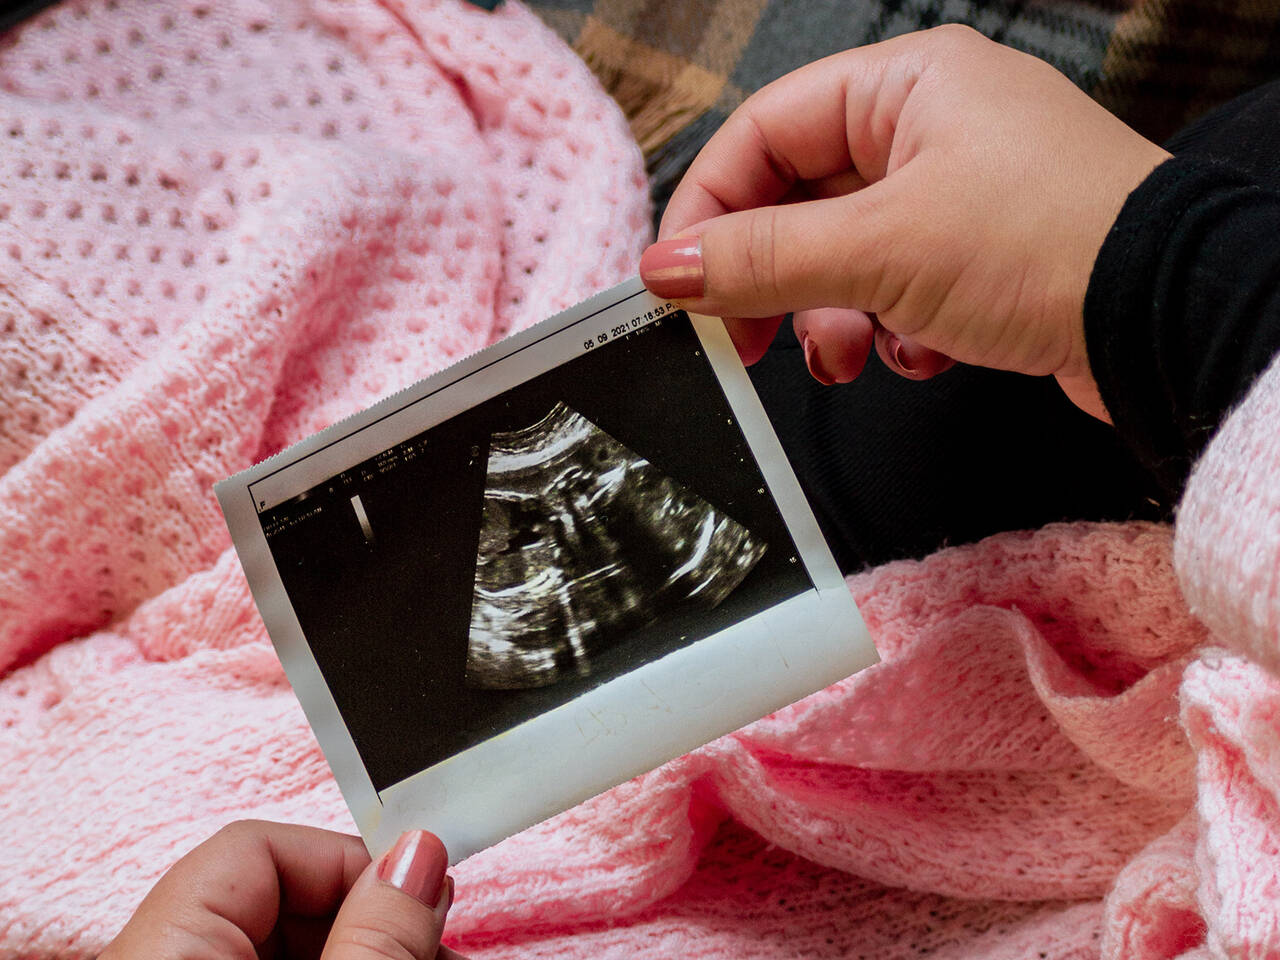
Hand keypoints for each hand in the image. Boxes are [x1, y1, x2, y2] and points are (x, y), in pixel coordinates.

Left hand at [101, 820, 464, 959]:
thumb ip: (374, 938)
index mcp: (162, 952)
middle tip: (433, 945)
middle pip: (276, 896)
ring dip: (367, 947)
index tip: (419, 890)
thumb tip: (419, 854)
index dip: (348, 858)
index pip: (255, 846)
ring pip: (286, 944)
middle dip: (372, 910)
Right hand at [639, 25, 1169, 417]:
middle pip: (798, 201)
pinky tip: (923, 350)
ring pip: (843, 257)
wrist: (1172, 320)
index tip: (677, 281)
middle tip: (741, 337)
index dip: (710, 208)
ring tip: (849, 355)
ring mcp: (958, 195)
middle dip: (773, 279)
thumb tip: (670, 267)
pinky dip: (891, 332)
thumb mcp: (882, 249)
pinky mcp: (980, 258)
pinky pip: (893, 292)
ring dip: (832, 318)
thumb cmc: (1056, 244)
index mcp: (905, 85)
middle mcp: (929, 129)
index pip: (763, 133)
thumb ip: (763, 259)